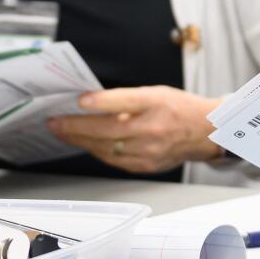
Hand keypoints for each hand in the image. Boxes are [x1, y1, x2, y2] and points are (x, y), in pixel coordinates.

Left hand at [46, 86, 223, 174]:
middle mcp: (153, 129)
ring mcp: (149, 151)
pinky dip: (96, 151)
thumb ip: (126, 98)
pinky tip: (86, 144)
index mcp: (157, 104)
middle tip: (54, 122)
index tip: (80, 100)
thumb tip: (92, 103)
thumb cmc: (179, 109)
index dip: (102, 101)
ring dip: (80, 140)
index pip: (126, 101)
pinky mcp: (146, 165)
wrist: (204, 133)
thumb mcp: (156, 92)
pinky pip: (114, 160)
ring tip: (63, 133)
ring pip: (105, 148)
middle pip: (107, 129)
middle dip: (75, 127)